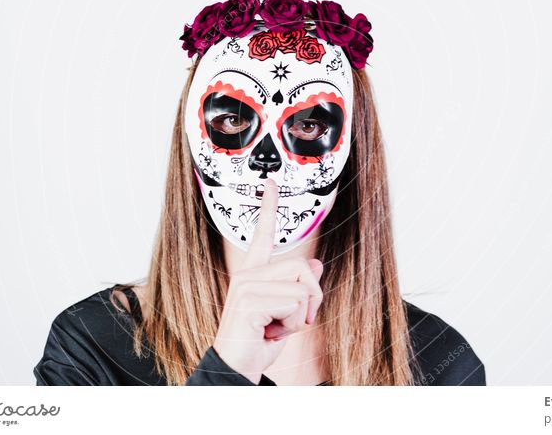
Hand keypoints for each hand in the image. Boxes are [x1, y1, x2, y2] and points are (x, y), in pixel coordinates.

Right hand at [212, 178, 323, 383]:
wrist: (237, 368)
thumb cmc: (257, 342)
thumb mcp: (286, 313)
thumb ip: (298, 288)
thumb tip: (315, 264)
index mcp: (254, 273)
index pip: (263, 234)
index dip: (268, 206)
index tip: (271, 183)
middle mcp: (248, 274)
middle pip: (303, 267)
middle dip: (312, 299)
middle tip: (293, 321)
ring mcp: (247, 285)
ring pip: (303, 286)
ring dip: (302, 315)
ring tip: (279, 327)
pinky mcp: (249, 301)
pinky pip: (295, 303)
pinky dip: (293, 325)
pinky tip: (270, 333)